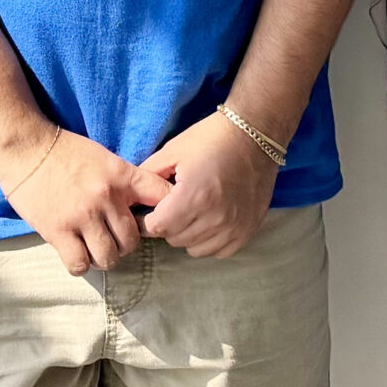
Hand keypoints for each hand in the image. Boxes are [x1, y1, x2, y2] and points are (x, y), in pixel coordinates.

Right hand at [0, 127, 170, 275]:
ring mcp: (82, 216)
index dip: (166, 214)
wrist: (26, 147)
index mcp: (121, 176)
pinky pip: (80, 264)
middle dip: (123, 245)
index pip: (161, 196)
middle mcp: (106, 198)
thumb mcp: (105, 158)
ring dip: (103, 258)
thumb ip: (126, 182)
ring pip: (109, 258)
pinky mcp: (58, 231)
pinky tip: (76, 252)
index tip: (156, 223)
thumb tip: (149, 205)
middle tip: (112, 239)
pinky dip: (80, 263)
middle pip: (132, 241)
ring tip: (94, 249)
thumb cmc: (66, 152)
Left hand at [135, 113, 278, 257]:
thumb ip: (148, 176)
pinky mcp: (247, 231)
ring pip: (194, 248)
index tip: (149, 210)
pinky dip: (209, 240)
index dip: (147, 219)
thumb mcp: (173, 150)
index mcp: (193, 197)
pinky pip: (218, 251)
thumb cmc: (212, 139)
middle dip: (167, 224)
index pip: (157, 228)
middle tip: (171, 206)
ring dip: (187, 234)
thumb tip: (131, 196)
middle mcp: (214, 218)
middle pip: (174, 239)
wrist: (255, 135)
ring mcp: (233, 228)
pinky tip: (209, 221)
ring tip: (191, 212)